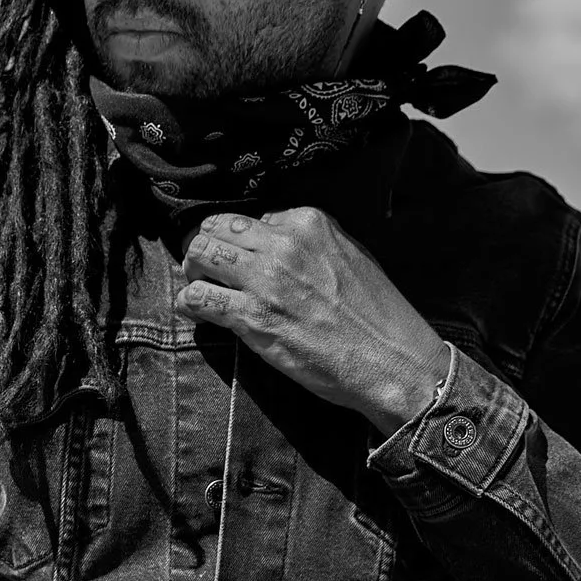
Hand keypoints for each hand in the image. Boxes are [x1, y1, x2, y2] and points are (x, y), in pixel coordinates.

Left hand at [177, 207, 452, 435]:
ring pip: (200, 254)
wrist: (391, 360)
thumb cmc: (376, 316)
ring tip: (200, 290)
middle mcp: (284, 243)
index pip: (250, 219)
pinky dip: (189, 305)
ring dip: (192, 273)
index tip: (242, 264)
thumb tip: (274, 241)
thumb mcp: (350, 256)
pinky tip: (197, 314)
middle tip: (207, 273)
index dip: (240, 243)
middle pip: (216, 228)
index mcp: (309, 222)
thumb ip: (311, 243)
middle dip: (206, 249)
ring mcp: (265, 279)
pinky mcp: (252, 317)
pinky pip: (197, 298)